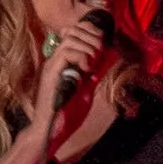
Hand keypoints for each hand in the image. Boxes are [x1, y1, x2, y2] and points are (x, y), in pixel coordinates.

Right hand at [34, 2, 111, 129]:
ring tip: (93, 65)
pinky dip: (81, 58)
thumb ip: (97, 72)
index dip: (91, 31)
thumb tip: (112, 55)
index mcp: (63, 61)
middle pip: (73, 31)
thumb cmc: (66, 113)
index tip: (104, 43)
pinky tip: (86, 70)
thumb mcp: (87, 88)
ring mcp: (52, 66)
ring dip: (88, 49)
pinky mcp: (51, 75)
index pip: (74, 31)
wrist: (50, 131)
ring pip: (70, 40)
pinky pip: (65, 54)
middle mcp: (55, 60)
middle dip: (93, 39)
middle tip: (100, 57)